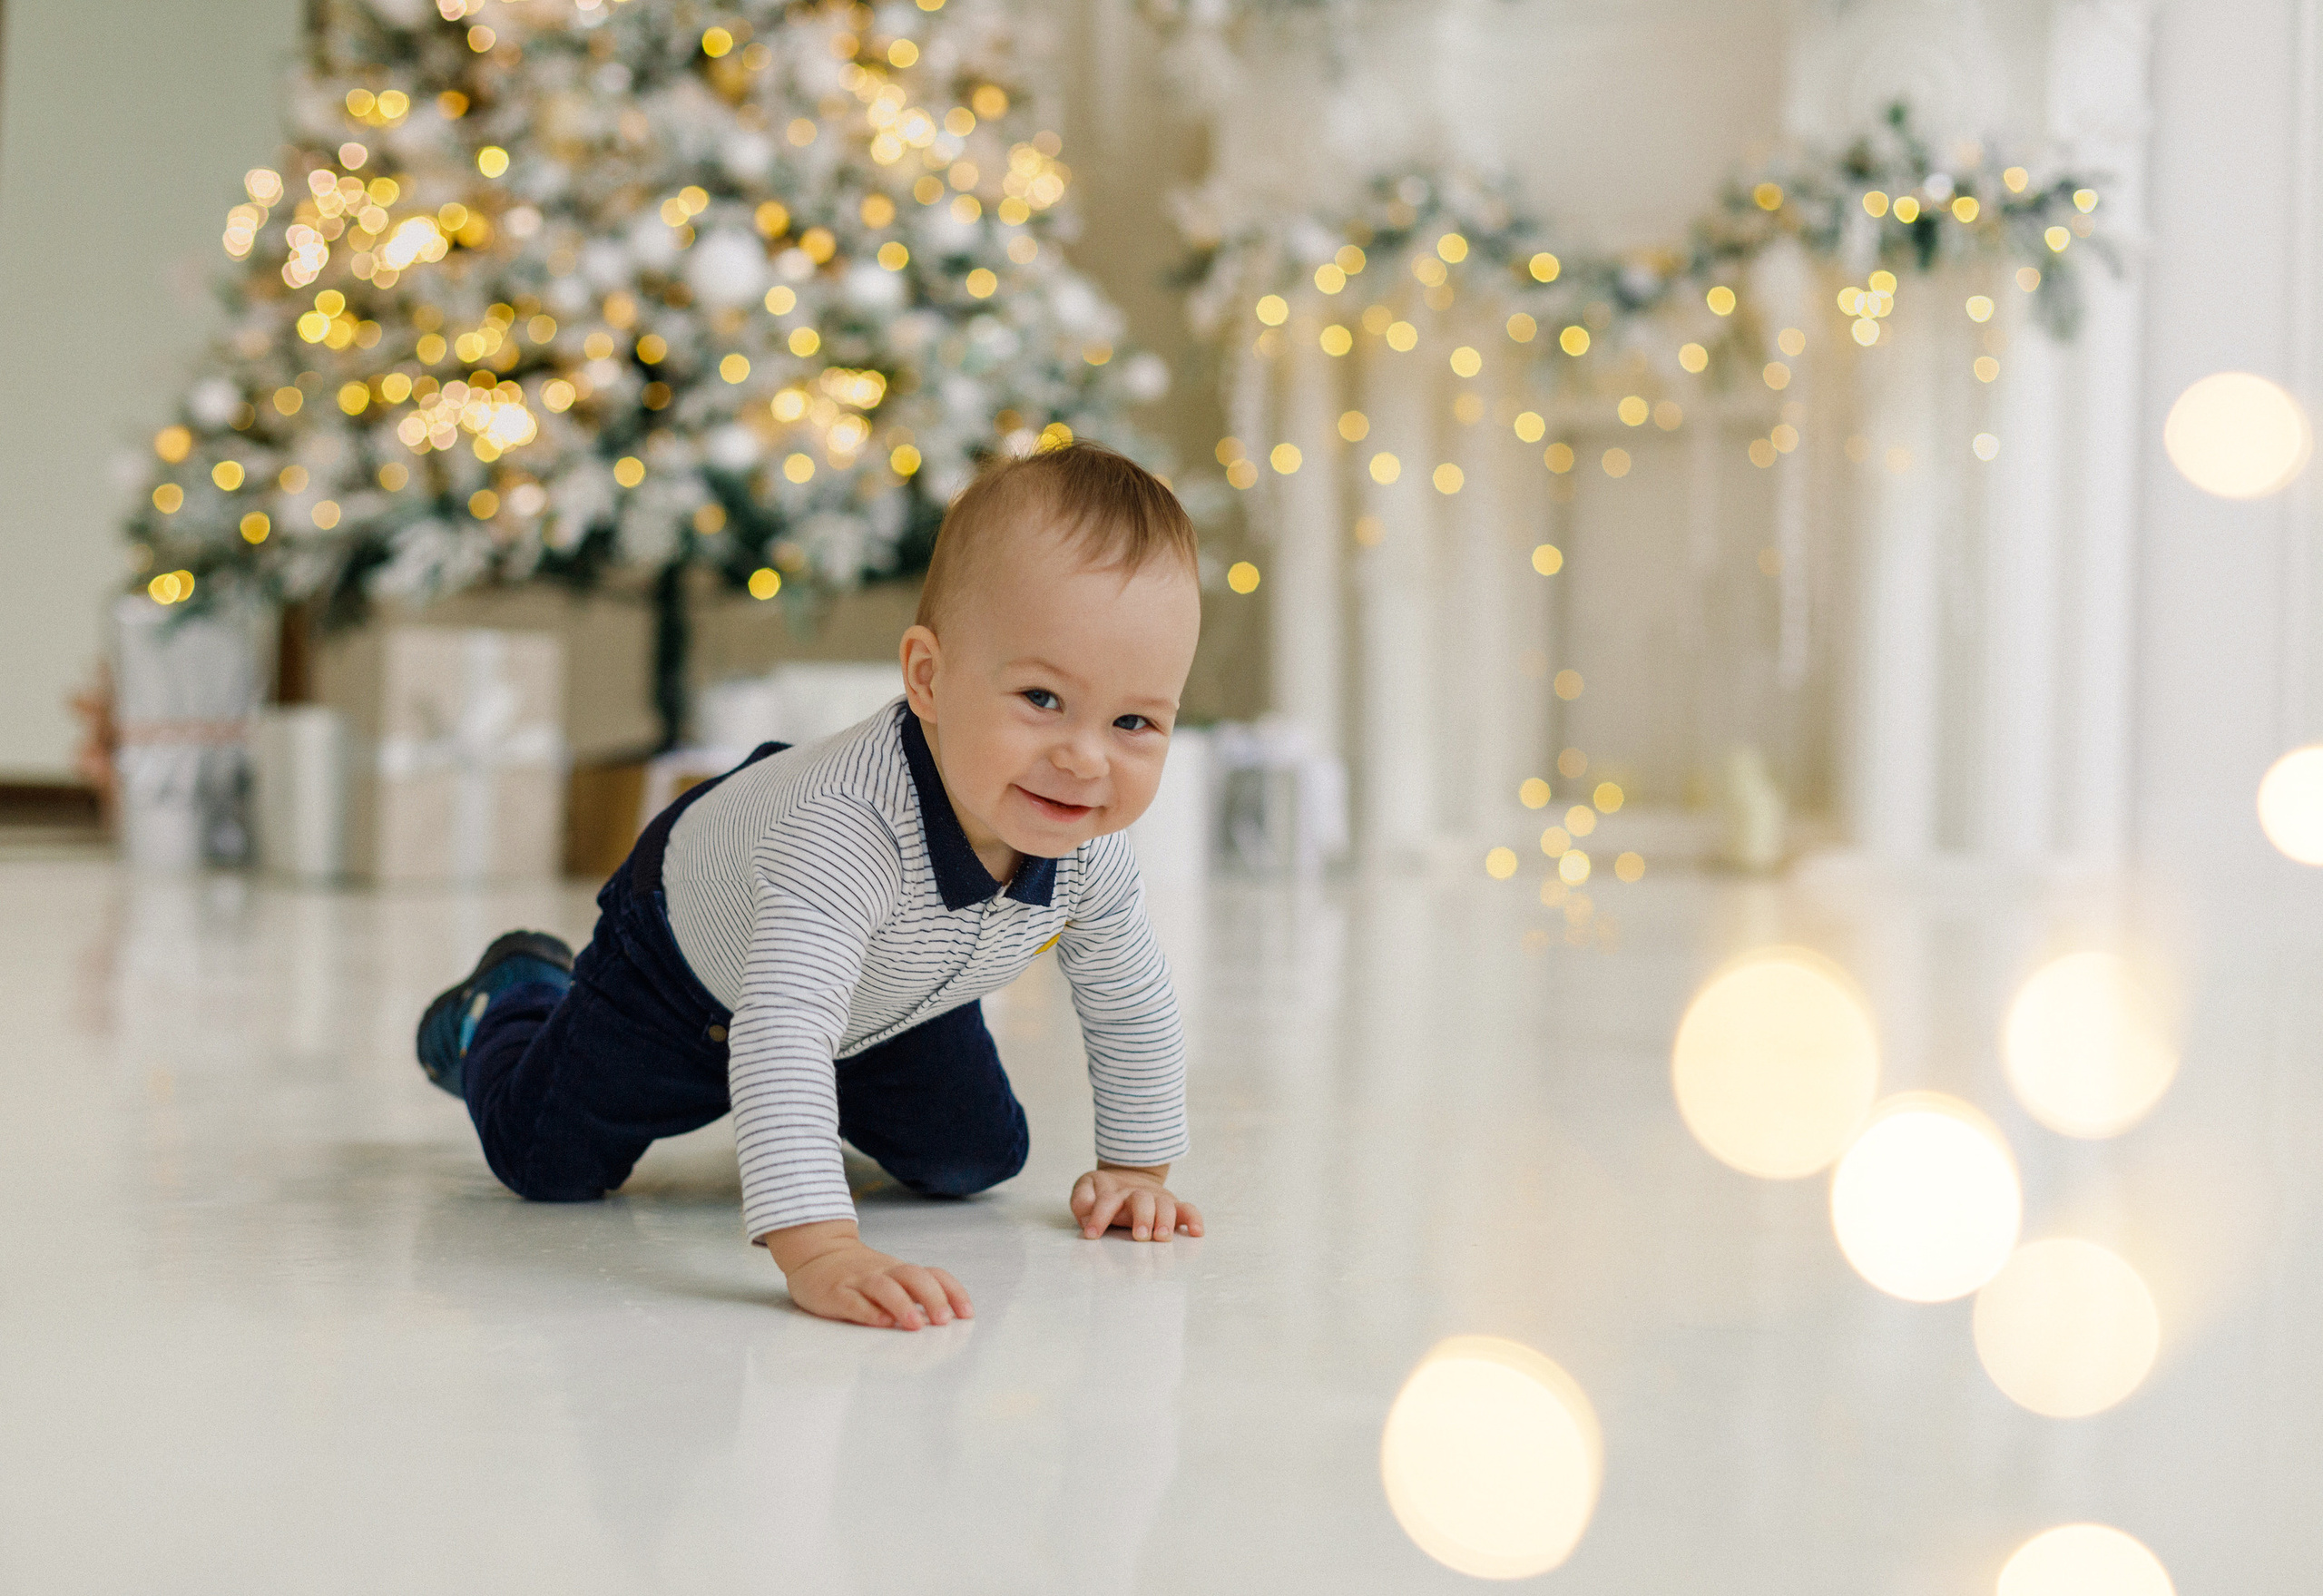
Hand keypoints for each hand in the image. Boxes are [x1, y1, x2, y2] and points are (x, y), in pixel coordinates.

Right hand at [764, 1219, 971, 1330]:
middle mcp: (883, 1272)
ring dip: (902, 1305)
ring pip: (884, 1287)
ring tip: (915, 1325)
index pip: (933, 1275)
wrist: (815, 1253)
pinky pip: (853, 1300)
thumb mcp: (890, 1278)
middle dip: (932, 1298)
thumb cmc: (859, 1272)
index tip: (967, 1314)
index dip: (953, 1292)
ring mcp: (859, 1281)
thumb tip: (946, 1317)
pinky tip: (880, 1322)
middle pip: (913, 1277)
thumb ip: (914, 1294)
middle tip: (943, 1321)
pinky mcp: (835, 1293)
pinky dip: (868, 1311)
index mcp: (899, 1271)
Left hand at [1071, 1163, 1203, 1241]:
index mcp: (1115, 1193)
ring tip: (1162, 1237)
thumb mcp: (1087, 1188)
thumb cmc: (1104, 1191)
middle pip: (1142, 1201)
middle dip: (1143, 1218)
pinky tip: (1196, 1232)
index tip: (1091, 1234)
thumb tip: (1085, 1213)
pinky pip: (1188, 1210)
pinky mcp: (1173, 1208)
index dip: (1099, 1216)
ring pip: (1165, 1206)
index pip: (1107, 1201)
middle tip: (1140, 1236)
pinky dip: (1194, 1219)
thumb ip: (1082, 1198)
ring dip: (1165, 1221)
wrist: (1128, 1177)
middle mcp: (1138, 1195)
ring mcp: (1157, 1201)